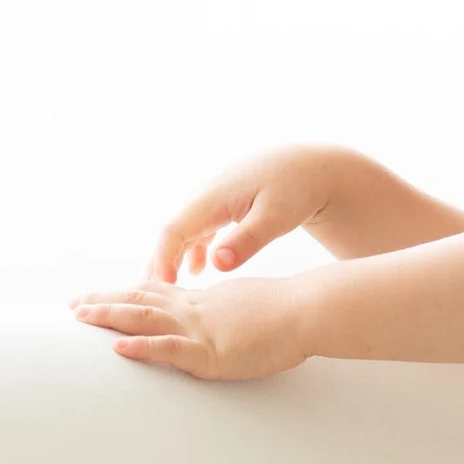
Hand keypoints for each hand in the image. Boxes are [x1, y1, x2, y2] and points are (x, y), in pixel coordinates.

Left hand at [70, 275, 308, 380]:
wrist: (308, 309)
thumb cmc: (289, 309)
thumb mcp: (248, 306)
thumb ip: (226, 313)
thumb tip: (221, 320)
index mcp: (202, 301)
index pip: (154, 292)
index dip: (123, 292)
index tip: (97, 294)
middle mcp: (194, 310)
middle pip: (139, 300)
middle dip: (103, 302)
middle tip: (73, 306)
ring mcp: (201, 329)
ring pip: (145, 318)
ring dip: (110, 317)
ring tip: (81, 318)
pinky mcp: (213, 352)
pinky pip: (171, 349)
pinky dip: (143, 347)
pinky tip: (119, 349)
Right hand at [147, 145, 352, 280]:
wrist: (312, 164)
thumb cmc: (297, 188)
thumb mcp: (277, 217)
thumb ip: (247, 241)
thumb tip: (216, 264)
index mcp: (213, 198)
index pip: (173, 232)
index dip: (163, 261)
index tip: (161, 289)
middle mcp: (205, 195)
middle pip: (171, 233)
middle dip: (159, 264)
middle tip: (150, 299)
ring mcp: (212, 198)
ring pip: (183, 231)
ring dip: (172, 258)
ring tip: (167, 290)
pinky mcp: (222, 203)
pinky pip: (198, 228)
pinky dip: (191, 249)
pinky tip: (197, 270)